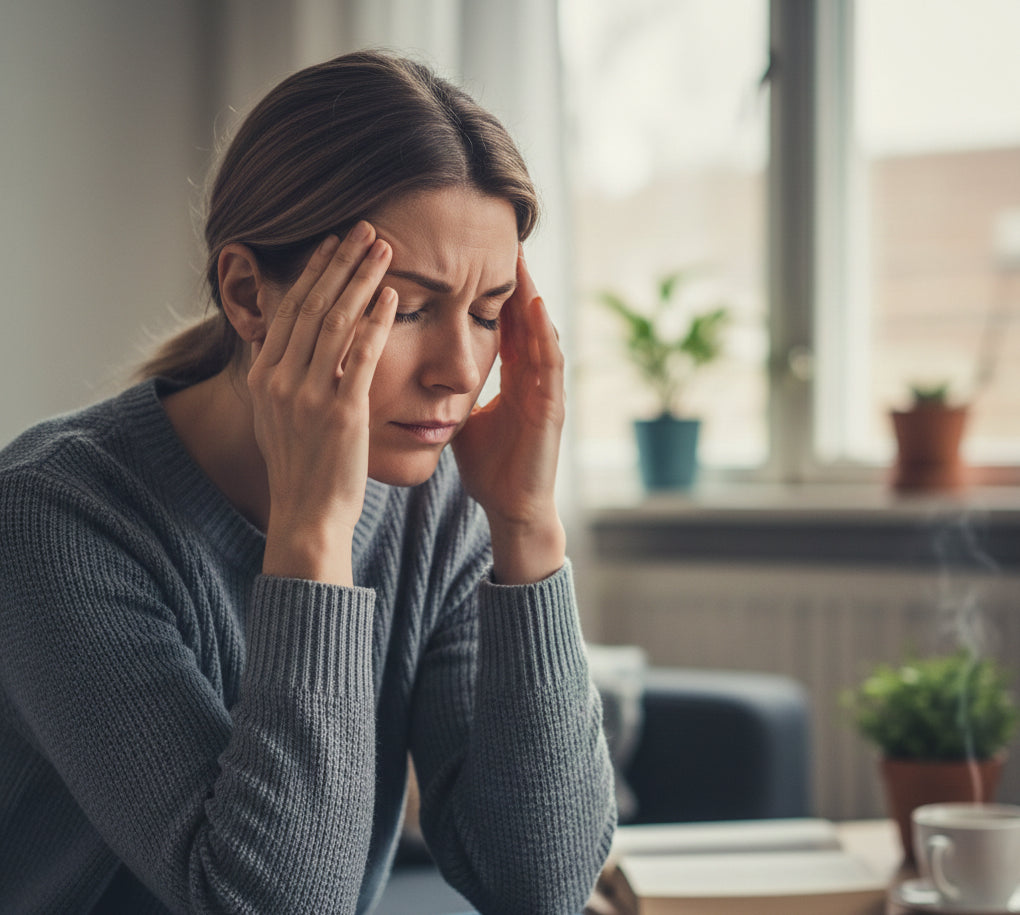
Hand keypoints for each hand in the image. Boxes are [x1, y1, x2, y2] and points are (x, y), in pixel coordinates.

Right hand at [248, 223, 397, 585]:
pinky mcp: (342, 412)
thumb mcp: (276, 417)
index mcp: (263, 377)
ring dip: (362, 279)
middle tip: (364, 229)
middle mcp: (280, 380)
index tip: (333, 244)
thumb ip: (281, 377)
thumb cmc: (301, 468)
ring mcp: (308, 395)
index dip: (313, 272)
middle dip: (340, 262)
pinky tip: (392, 297)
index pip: (288, 309)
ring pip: (336, 321)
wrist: (308, 515)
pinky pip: (362, 355)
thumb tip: (286, 343)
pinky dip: (377, 321)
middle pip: (312, 305)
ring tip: (383, 249)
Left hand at [452, 251, 566, 583]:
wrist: (511, 509)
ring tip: (521, 258)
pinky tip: (536, 304)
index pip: (503, 324)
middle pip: (524, 318)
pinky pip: (550, 362)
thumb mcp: (461, 419)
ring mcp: (545, 390)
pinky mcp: (552, 407)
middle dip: (515, 281)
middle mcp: (532, 378)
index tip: (476, 256)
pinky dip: (544, 331)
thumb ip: (447, 393)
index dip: (492, 291)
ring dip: (532, 295)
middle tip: (503, 238)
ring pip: (540, 331)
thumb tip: (411, 373)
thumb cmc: (488, 467)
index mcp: (512, 379)